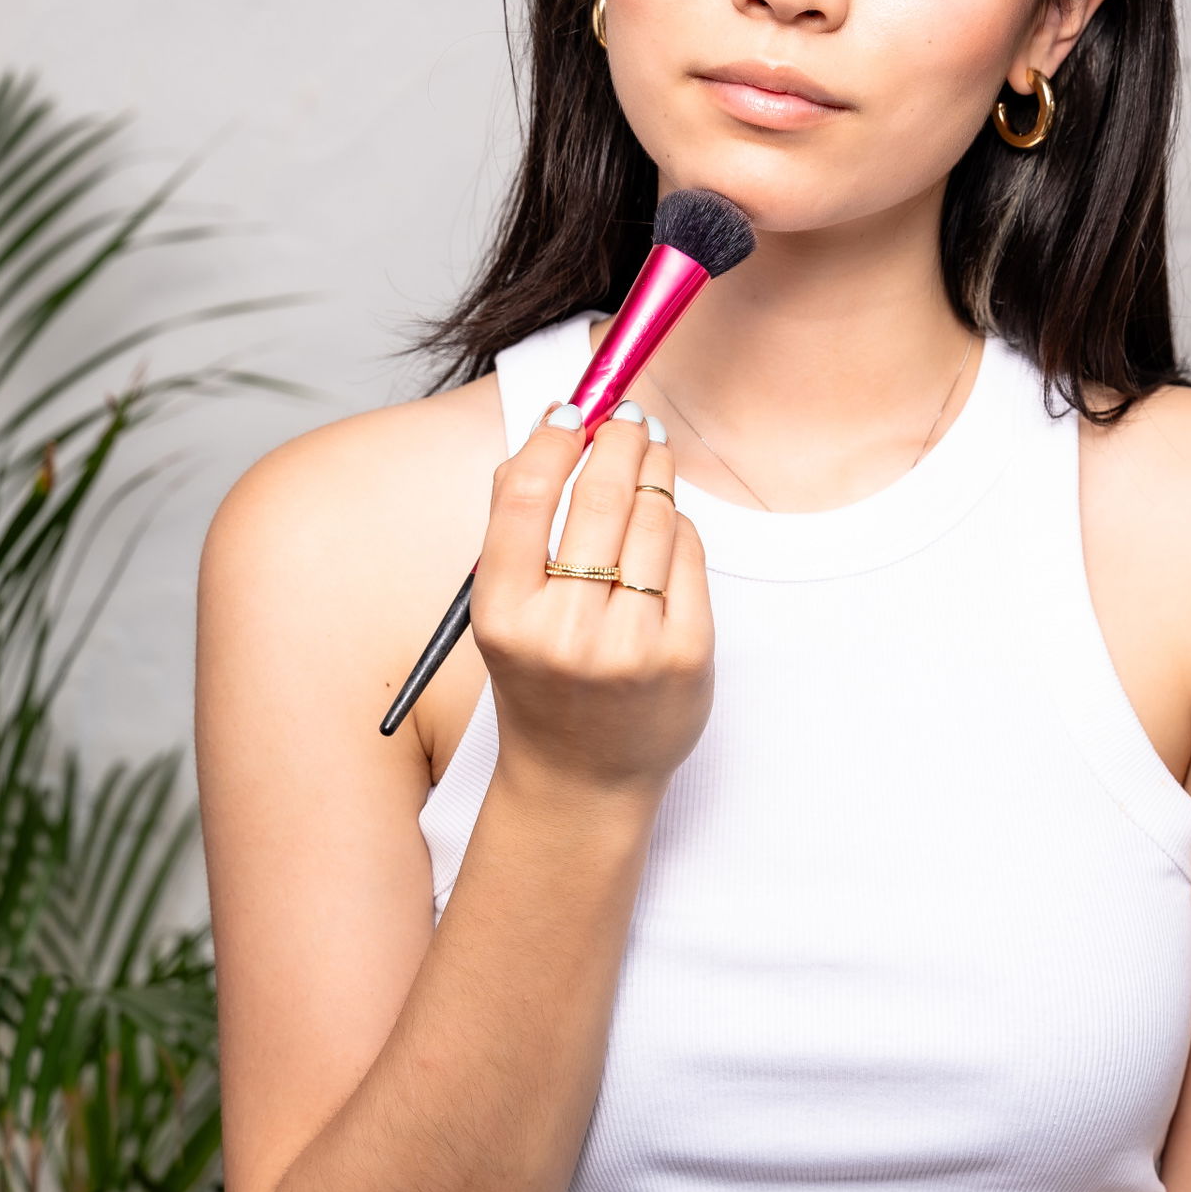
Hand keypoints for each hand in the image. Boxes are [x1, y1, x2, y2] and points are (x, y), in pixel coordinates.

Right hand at [468, 401, 713, 798]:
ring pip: (654, 519)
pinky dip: (678, 525)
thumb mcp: (503, 611)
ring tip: (652, 450)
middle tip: (627, 415)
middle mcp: (565, 632)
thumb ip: (513, 525)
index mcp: (504, 615)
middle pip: (601, 498)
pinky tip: (666, 517)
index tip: (572, 412)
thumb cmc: (542, 680)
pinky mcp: (685, 654)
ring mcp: (630, 645)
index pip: (526, 498)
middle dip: (619, 440)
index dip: (552, 440)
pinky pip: (687, 556)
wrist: (582, 778)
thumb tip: (548, 432)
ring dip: (656, 470)